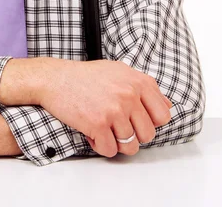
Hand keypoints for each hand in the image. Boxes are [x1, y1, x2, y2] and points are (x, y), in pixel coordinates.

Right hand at [39, 59, 172, 157]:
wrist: (55, 78)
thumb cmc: (85, 76)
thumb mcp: (119, 71)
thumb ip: (143, 87)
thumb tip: (167, 106)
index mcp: (138, 82)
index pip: (163, 115)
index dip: (150, 122)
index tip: (135, 120)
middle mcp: (129, 94)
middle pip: (148, 135)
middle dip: (132, 135)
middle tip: (115, 126)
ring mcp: (114, 110)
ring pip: (130, 146)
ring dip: (115, 142)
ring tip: (102, 128)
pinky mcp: (98, 123)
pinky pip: (110, 150)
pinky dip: (100, 146)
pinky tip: (92, 133)